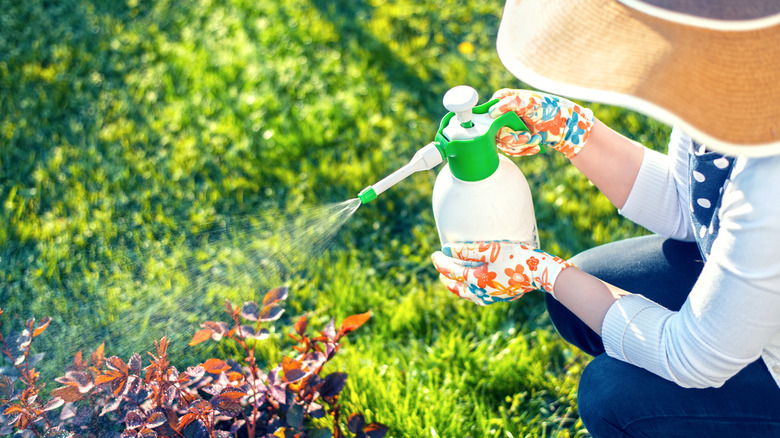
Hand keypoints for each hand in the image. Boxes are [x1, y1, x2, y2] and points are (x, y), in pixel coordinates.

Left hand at [431, 241, 575, 305]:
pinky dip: (471, 291)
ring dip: (457, 287)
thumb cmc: (516, 257)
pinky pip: (479, 297)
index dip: (440, 262)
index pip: (452, 272)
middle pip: (457, 288)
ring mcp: (492, 297)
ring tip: (452, 280)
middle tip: (440, 269)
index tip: (435, 253)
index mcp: (476, 281)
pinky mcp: (501, 297)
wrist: (541, 272)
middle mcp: (482, 293)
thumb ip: (466, 250)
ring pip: (467, 295)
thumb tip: (445, 249)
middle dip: (446, 278)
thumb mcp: (490, 249)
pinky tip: (473, 287)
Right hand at [489, 89, 594, 158]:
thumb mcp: (530, 102)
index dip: (496, 126)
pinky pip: (511, 150)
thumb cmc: (549, 108)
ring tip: (535, 140)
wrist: (565, 125)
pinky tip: (535, 147)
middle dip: (511, 138)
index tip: (510, 132)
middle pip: (494, 132)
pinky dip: (524, 150)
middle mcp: (503, 113)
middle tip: (526, 137)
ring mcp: (508, 127)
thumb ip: (511, 103)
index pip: (488, 115)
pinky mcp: (515, 138)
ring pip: (503, 143)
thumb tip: (492, 111)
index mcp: (503, 100)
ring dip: (520, 145)